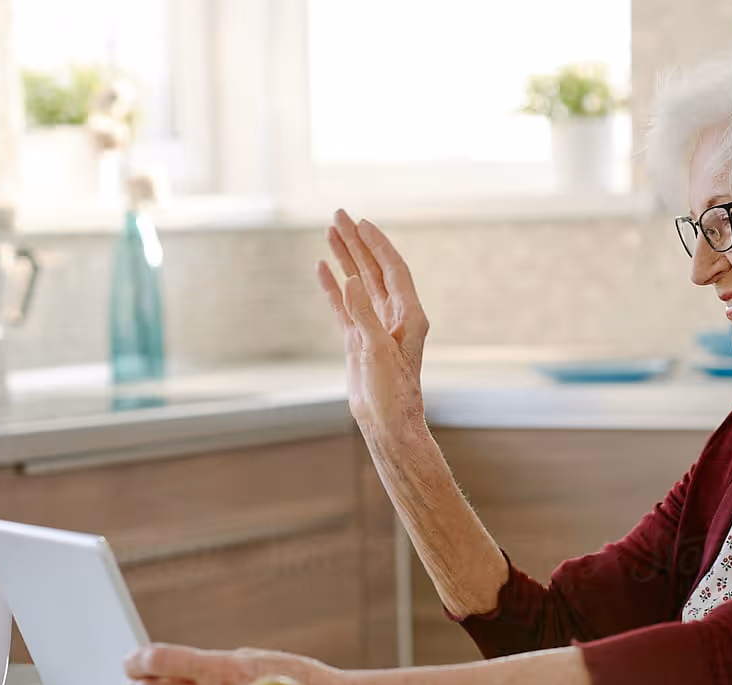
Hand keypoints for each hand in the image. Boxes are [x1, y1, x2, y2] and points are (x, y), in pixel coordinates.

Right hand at [317, 210, 429, 442]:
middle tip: (338, 215)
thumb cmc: (392, 392)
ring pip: (358, 284)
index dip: (377, 244)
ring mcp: (375, 327)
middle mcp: (394, 317)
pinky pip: (344, 306)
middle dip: (357, 242)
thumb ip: (364, 314)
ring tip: (330, 231)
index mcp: (409, 315)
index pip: (393, 269)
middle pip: (374, 269)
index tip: (361, 222)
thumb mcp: (378, 351)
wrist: (387, 423)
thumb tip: (352, 279)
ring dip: (345, 258)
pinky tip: (323, 268)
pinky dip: (333, 287)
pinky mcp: (359, 340)